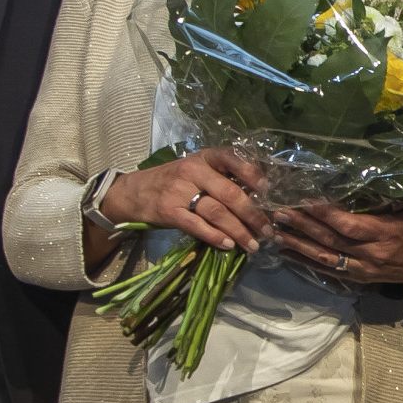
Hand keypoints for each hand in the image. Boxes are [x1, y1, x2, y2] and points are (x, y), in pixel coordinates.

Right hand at [104, 148, 269, 250]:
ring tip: (253, 244)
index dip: (252, 174)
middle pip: (230, 193)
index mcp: (204, 157)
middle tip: (268, 230)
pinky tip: (228, 245)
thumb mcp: (197, 169)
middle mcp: (193, 171)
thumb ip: (223, 177)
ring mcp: (179, 191)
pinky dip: (215, 237)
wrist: (134, 191)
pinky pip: (197, 226)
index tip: (268, 190)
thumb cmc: (174, 180)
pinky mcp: (169, 211)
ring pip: (217, 212)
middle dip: (253, 214)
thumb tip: (259, 196)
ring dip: (239, 231)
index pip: (232, 159)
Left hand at [271, 199, 402, 290]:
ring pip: (324, 258)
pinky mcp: (358, 278)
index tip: (304, 199)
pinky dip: (305, 263)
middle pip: (330, 241)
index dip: (325, 214)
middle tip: (278, 212)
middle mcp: (370, 254)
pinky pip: (327, 271)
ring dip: (298, 245)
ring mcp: (362, 269)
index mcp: (386, 234)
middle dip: (303, 227)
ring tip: (274, 232)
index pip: (349, 225)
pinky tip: (285, 253)